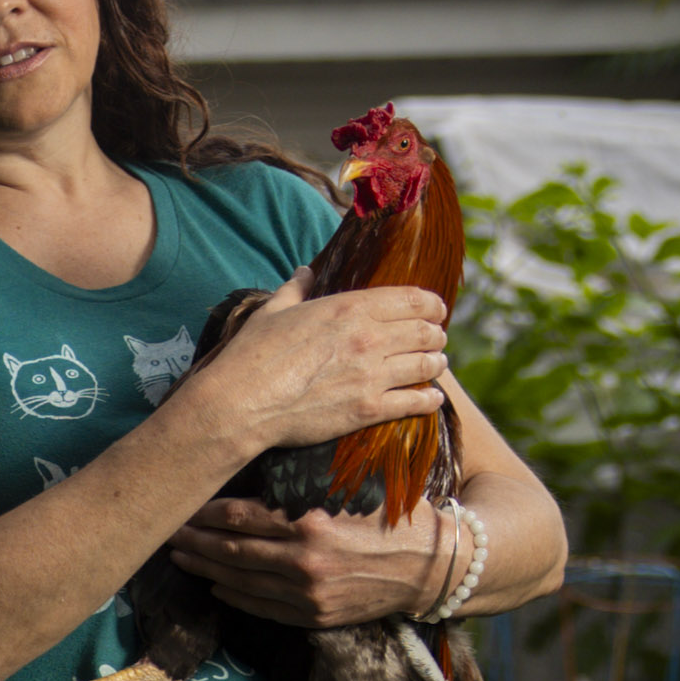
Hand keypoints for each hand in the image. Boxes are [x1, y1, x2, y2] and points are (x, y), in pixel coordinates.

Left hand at [164, 493, 450, 627]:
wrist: (433, 566)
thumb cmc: (394, 515)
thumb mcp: (353, 487)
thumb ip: (307, 480)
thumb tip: (261, 455)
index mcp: (310, 522)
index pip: (238, 516)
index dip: (204, 512)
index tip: (182, 504)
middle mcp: (303, 561)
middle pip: (230, 551)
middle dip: (194, 542)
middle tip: (166, 533)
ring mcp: (307, 595)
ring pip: (240, 582)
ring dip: (206, 570)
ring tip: (180, 559)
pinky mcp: (314, 617)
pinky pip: (262, 608)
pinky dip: (234, 597)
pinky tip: (216, 587)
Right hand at [199, 283, 448, 454]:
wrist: (242, 402)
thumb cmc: (252, 354)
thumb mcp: (273, 311)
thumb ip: (296, 289)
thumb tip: (304, 272)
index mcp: (350, 308)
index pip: (411, 299)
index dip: (432, 304)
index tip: (437, 310)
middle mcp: (369, 337)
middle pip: (425, 332)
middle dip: (436, 335)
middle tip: (436, 340)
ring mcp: (372, 374)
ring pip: (426, 365)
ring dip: (436, 364)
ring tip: (437, 365)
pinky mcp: (368, 408)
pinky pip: (414, 402)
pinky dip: (428, 401)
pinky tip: (432, 399)